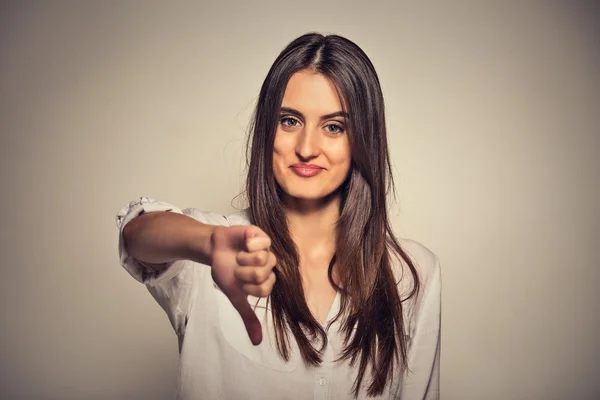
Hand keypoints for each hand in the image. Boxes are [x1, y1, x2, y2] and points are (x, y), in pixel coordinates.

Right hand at [210, 225, 276, 344]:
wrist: (214, 249)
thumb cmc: (225, 271)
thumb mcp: (235, 296)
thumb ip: (248, 317)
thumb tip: (257, 343)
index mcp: (267, 280)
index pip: (264, 290)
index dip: (248, 287)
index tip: (240, 283)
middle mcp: (270, 265)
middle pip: (263, 274)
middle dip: (243, 273)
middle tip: (237, 268)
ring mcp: (268, 249)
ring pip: (262, 259)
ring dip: (243, 259)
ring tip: (239, 256)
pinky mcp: (262, 235)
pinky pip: (261, 242)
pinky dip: (248, 244)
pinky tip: (244, 243)